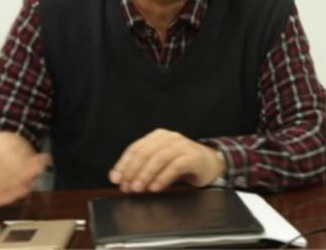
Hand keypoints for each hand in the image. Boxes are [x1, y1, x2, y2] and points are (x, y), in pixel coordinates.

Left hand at [109, 129, 225, 192]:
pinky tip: (156, 187)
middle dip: (133, 171)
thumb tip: (120, 179)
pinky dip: (163, 177)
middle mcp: (169, 137)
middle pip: (145, 153)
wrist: (209, 163)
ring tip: (139, 188)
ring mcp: (182, 145)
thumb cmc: (181, 163)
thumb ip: (141, 168)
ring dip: (146, 175)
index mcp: (157, 136)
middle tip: (127, 186)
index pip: (135, 148)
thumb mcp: (159, 163)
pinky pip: (175, 166)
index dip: (123, 164)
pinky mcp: (193, 156)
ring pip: (159, 158)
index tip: (115, 179)